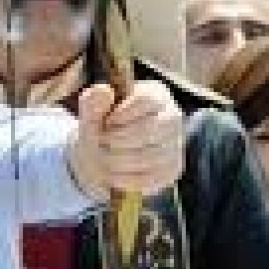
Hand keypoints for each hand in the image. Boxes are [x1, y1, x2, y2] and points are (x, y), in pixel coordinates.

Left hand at [66, 79, 183, 200]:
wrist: (109, 153)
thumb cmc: (104, 128)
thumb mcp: (92, 113)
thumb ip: (93, 101)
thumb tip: (104, 90)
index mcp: (155, 94)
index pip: (145, 101)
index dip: (121, 115)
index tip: (106, 124)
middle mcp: (172, 116)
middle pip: (148, 130)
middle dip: (116, 141)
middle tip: (101, 144)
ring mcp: (176, 144)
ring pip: (149, 156)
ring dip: (118, 161)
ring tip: (104, 159)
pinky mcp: (173, 169)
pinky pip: (150, 177)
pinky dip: (126, 178)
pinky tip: (113, 173)